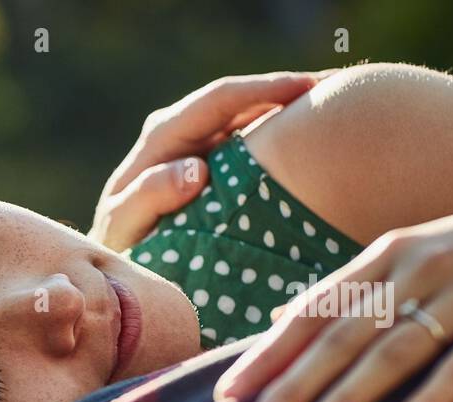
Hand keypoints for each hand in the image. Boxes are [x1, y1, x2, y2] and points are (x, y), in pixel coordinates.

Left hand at [89, 70, 329, 249]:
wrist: (115, 262)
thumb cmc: (120, 247)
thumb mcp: (124, 226)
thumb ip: (148, 198)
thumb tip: (196, 170)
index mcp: (161, 137)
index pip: (219, 101)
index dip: (264, 90)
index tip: (308, 88)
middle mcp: (179, 132)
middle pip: (240, 100)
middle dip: (285, 91)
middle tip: (337, 88)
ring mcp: (197, 145)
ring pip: (248, 118)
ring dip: (286, 111)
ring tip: (332, 108)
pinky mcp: (211, 163)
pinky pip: (249, 141)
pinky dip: (277, 136)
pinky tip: (309, 141)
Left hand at [215, 193, 452, 401]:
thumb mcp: (415, 255)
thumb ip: (351, 289)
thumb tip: (279, 320)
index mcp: (388, 254)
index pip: (314, 310)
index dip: (268, 353)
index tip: (226, 393)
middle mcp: (420, 268)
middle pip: (341, 336)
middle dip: (290, 386)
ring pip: (392, 352)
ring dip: (343, 399)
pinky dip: (428, 400)